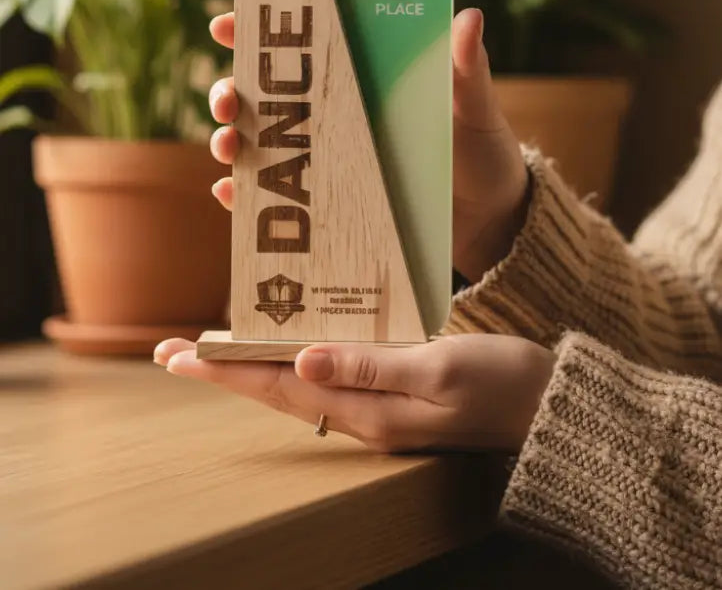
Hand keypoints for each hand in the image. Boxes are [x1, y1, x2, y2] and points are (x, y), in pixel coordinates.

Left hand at [154, 333, 553, 451]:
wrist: (553, 409)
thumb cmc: (505, 383)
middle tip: (175, 353)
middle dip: (226, 370)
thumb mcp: (441, 367)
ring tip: (219, 347)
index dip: (227, 372)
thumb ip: (371, 366)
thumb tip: (302, 360)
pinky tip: (291, 343)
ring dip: (256, 365)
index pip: (280, 388)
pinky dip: (299, 358)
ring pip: (300, 384)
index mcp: (369, 411)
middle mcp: (365, 415)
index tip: (177, 357)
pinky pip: (331, 377)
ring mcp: (379, 409)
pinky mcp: (394, 396)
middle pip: (278, 389)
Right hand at [208, 7, 528, 281]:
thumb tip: (469, 16)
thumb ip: (466, 68)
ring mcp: (327, 161)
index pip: (301, 48)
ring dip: (230, 142)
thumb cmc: (482, 153)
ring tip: (230, 148)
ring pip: (258, 144)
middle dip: (229, 91)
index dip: (257, 32)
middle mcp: (334, 116)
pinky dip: (245, 198)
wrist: (491, 223)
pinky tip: (231, 197)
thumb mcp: (474, 109)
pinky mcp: (328, 205)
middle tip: (228, 99)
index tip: (227, 24)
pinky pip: (274, 200)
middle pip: (263, 95)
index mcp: (362, 78)